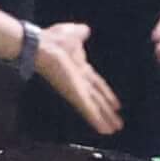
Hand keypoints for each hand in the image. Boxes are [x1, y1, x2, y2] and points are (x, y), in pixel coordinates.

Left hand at [30, 19, 120, 137]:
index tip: (116, 104)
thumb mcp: (73, 34)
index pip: (96, 84)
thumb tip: (86, 30)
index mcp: (80, 68)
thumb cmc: (53, 39)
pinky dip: (96, 119)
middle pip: (97, 99)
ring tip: (114, 130)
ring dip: (104, 119)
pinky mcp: (74, 94)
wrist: (41, 46)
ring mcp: (77, 89)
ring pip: (94, 107)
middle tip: (118, 123)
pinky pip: (88, 108)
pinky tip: (104, 129)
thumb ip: (80, 34)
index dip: (107, 94)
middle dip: (107, 111)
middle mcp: (79, 81)